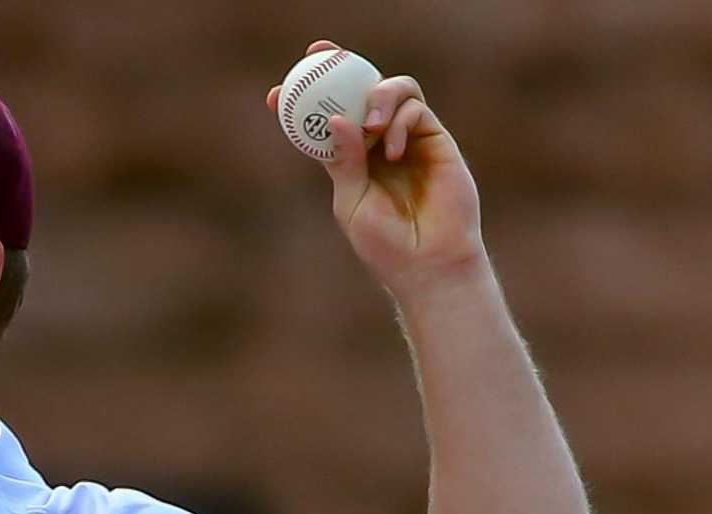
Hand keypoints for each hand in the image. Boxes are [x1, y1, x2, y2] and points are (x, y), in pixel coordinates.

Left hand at [267, 41, 486, 296]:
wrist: (427, 262)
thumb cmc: (384, 243)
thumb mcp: (351, 201)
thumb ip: (343, 161)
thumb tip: (335, 120)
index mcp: (348, 160)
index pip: (323, 122)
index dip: (302, 102)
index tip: (276, 93)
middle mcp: (375, 143)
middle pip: (358, 91)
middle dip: (338, 66)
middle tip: (319, 53)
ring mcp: (406, 138)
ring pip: (391, 89)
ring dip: (376, 97)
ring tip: (369, 125)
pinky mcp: (435, 139)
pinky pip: (416, 108)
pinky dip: (400, 121)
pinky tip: (393, 151)